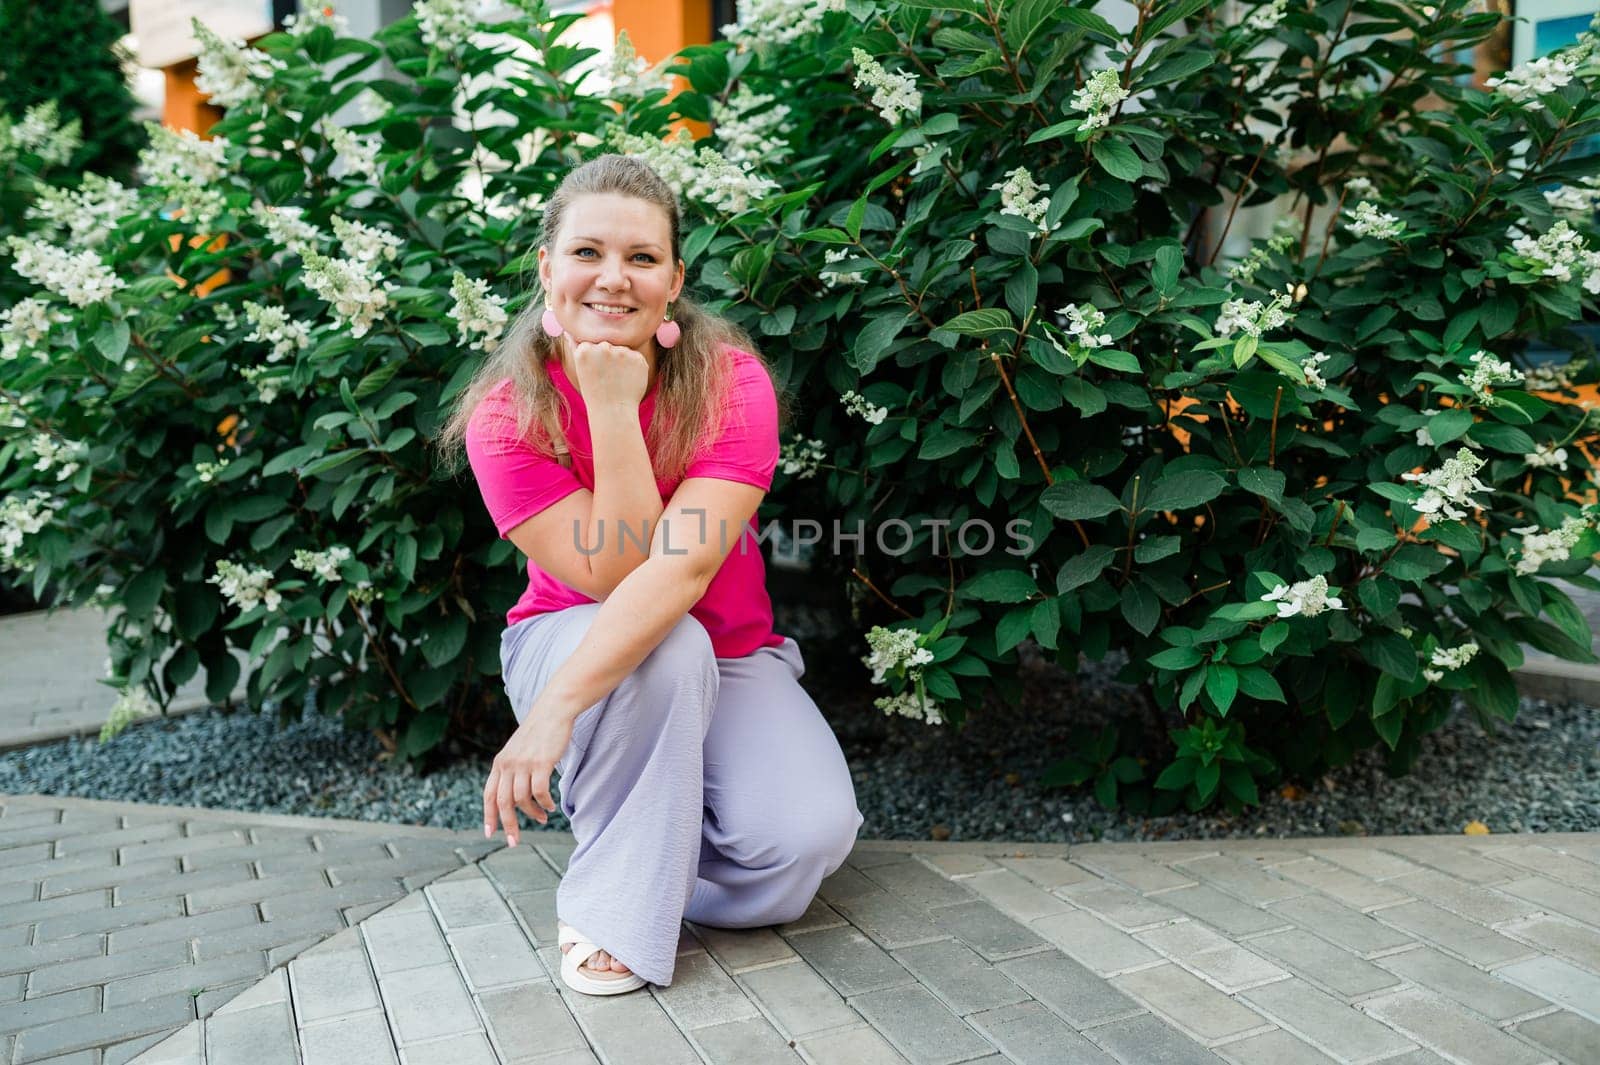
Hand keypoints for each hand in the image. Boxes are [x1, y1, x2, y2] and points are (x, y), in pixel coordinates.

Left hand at [482, 704, 574, 846]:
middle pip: (503, 803)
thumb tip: (514, 796)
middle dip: (508, 825)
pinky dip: (545, 803)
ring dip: (533, 813)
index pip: (488, 795)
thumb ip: (512, 769)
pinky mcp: (541, 763)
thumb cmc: (539, 732)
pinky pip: (540, 792)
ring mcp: (523, 764)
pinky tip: (550, 806)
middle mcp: (508, 764)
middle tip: (514, 841)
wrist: (553, 710)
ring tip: (542, 817)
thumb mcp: (518, 750)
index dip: (488, 816)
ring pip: (522, 799)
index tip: (490, 833)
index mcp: (499, 763)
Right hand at [571, 341, 649, 408]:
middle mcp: (603, 347)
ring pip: (623, 351)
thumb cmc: (595, 392)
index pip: (594, 345)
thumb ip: (577, 347)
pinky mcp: (638, 358)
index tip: (596, 373)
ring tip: (618, 381)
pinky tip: (628, 381)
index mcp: (585, 349)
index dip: (596, 360)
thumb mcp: (581, 369)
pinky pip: (636, 358)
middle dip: (610, 359)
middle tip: (607, 379)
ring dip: (623, 362)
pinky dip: (634, 368)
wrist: (614, 412)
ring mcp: (622, 352)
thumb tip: (569, 332)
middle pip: (609, 346)